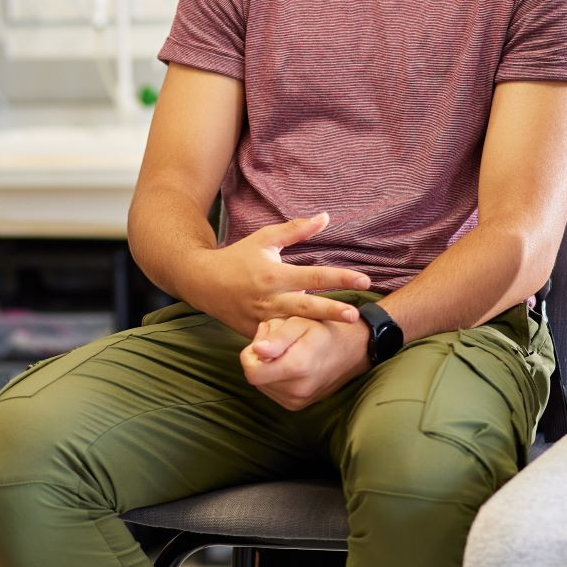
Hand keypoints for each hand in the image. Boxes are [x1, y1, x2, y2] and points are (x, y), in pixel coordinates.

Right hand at [184, 212, 372, 336]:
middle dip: (331, 312)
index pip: (313, 276)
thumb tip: (326, 217)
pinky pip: (277, 339)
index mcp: (275, 275)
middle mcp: (270, 299)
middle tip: (355, 316)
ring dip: (316, 330)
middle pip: (306, 307)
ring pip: (293, 328)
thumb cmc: (237, 257)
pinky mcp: (255, 333)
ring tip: (342, 337)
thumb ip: (296, 230)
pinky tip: (314, 348)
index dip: (340, 278)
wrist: (201, 282)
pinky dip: (294, 342)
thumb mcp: (265, 239)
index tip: (364, 280)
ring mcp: (262, 319)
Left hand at [238, 315, 370, 411]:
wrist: (351, 351)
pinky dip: (275, 378)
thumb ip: (277, 337)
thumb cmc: (323, 330)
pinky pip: (273, 392)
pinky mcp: (297, 406)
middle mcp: (297, 390)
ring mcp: (297, 401)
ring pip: (262, 386)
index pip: (251, 372)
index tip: (264, 342)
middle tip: (276, 344)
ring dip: (267, 369)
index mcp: (296, 367)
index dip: (250, 355)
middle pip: (255, 378)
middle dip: (259, 360)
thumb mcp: (300, 322)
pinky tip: (290, 366)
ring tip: (285, 354)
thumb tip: (257, 351)